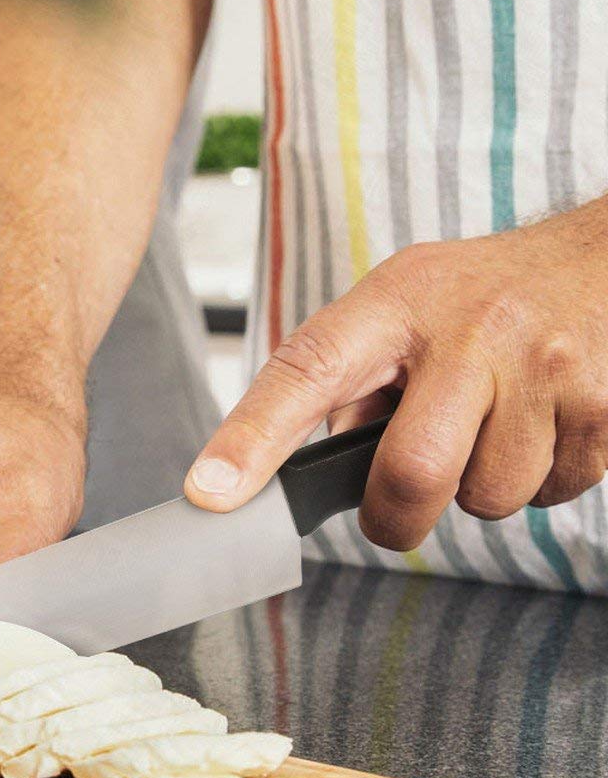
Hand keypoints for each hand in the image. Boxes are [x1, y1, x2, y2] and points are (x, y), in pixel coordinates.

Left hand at [184, 198, 607, 549]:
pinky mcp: (601, 404)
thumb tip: (305, 469)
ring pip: (487, 497)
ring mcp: (542, 365)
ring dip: (478, 489)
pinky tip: (538, 427)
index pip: (305, 373)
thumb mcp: (400, 307)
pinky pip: (553, 493)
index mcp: (393, 304)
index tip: (209, 493)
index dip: (251, 440)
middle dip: (394, 517)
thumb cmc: (479, 295)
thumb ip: (349, 381)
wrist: (601, 260)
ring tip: (489, 428)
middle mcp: (469, 328)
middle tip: (393, 509)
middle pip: (412, 472)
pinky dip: (539, 481)